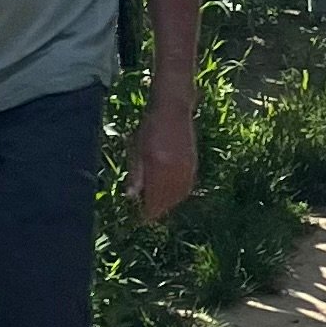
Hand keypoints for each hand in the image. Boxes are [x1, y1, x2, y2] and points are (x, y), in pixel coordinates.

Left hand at [126, 99, 198, 221]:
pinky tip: (173, 192)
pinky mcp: (194, 162)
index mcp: (159, 166)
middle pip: (168, 200)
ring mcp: (187, 166)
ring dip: (170, 203)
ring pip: (180, 194)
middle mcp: (175, 169)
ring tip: (159, 205)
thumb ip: (136, 174)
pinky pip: (188, 185)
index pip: (155, 199)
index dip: (148, 212)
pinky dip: (180, 192)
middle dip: (158, 209)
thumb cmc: (150, 126)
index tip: (141, 218)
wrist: (173, 107)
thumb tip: (131, 197)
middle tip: (148, 214)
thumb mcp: (137, 148)